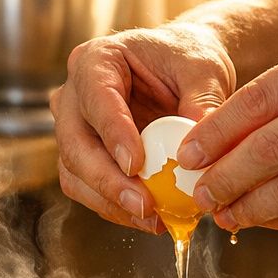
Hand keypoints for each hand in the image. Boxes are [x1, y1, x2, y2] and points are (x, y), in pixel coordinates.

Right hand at [50, 24, 236, 231]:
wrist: (182, 70)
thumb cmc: (186, 59)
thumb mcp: (203, 70)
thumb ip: (202, 102)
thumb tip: (198, 149)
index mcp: (96, 61)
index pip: (97, 99)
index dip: (113, 134)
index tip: (136, 165)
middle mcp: (74, 96)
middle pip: (75, 144)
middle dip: (108, 181)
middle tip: (143, 205)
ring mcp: (75, 128)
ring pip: (75, 173)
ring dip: (110, 202)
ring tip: (151, 218)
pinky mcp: (85, 157)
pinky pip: (88, 188)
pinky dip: (115, 207)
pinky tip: (148, 217)